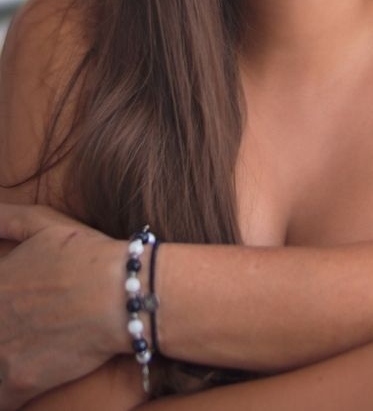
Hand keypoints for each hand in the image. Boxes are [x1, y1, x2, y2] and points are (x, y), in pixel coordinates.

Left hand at [0, 203, 126, 409]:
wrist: (122, 292)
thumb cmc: (89, 256)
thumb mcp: (46, 225)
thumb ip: (9, 219)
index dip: (0, 308)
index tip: (8, 310)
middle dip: (2, 331)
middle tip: (19, 331)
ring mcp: (0, 351)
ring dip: (3, 359)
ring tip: (21, 354)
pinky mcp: (19, 380)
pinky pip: (0, 399)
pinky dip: (6, 394)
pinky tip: (19, 384)